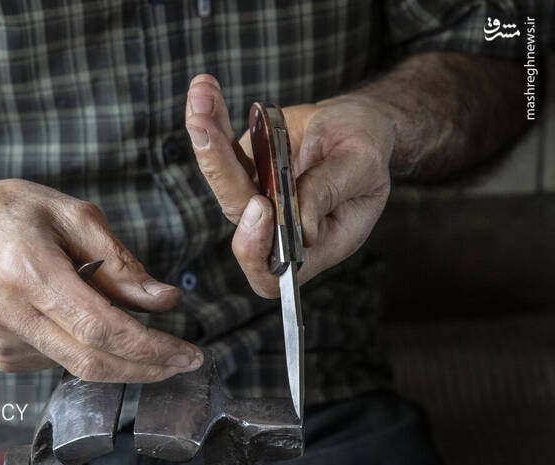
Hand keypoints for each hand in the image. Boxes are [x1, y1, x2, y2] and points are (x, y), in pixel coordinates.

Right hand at [0, 178, 202, 381]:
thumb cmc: (11, 214)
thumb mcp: (73, 216)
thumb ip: (121, 262)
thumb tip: (164, 300)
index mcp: (29, 271)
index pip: (99, 327)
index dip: (148, 348)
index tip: (186, 355)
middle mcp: (11, 313)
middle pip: (92, 362)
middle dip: (146, 367)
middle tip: (182, 361)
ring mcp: (3, 340)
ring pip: (79, 365)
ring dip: (116, 350)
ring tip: (112, 308)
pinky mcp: (3, 355)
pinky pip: (61, 360)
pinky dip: (85, 344)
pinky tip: (74, 313)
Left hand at [185, 74, 391, 296]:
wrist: (356, 125)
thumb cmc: (367, 149)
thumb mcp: (362, 165)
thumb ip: (330, 192)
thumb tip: (301, 228)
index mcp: (314, 242)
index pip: (272, 269)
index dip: (257, 249)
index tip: (261, 206)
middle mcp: (276, 226)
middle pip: (238, 213)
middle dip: (218, 168)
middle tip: (205, 126)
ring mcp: (255, 196)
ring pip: (220, 178)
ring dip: (207, 136)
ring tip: (203, 96)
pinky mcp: (243, 168)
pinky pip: (220, 149)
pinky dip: (211, 118)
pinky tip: (205, 89)